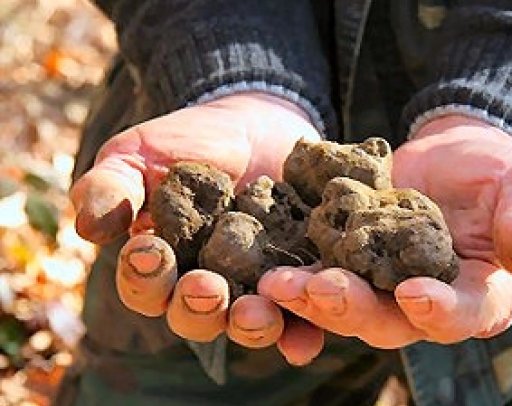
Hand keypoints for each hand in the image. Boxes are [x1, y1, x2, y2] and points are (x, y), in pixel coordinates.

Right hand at [71, 92, 323, 364]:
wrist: (258, 126)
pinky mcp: (299, 283)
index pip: (145, 286)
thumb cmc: (189, 142)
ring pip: (247, 325)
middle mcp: (206, 289)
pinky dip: (302, 334)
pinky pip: (302, 320)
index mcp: (162, 267)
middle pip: (196, 318)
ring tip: (255, 311)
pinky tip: (306, 338)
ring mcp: (255, 289)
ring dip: (250, 325)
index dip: (144, 276)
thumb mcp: (139, 154)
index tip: (150, 251)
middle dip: (198, 307)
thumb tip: (89, 226)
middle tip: (205, 288)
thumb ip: (112, 186)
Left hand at [260, 114, 511, 345]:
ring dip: (313, 300)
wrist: (454, 155)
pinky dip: (297, 276)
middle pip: (393, 323)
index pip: (466, 314)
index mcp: (481, 295)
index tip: (414, 294)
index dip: (441, 310)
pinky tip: (267, 268)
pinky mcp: (352, 266)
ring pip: (349, 308)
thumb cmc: (499, 171)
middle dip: (357, 310)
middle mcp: (428, 305)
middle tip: (324, 290)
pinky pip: (322, 277)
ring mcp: (384, 290)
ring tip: (278, 285)